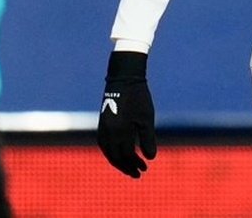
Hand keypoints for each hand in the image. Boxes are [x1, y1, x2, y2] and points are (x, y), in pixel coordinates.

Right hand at [98, 51, 156, 177]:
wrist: (124, 78)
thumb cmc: (138, 97)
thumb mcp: (146, 118)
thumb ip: (147, 139)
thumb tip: (150, 158)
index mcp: (119, 132)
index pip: (126, 155)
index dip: (135, 164)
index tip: (145, 169)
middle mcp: (107, 132)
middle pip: (115, 157)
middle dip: (126, 167)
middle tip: (137, 174)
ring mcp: (102, 128)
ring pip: (108, 152)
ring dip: (118, 161)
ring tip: (129, 167)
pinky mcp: (102, 123)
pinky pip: (104, 144)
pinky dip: (112, 152)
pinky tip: (120, 154)